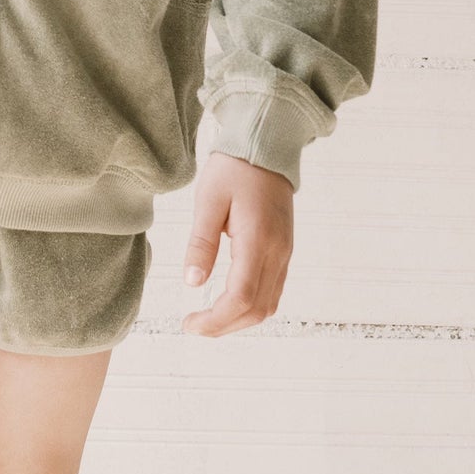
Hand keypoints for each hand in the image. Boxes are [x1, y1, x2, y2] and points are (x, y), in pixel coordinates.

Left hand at [181, 150, 292, 336]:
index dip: (215, 319)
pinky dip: (251, 306)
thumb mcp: (208, 200)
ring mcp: (285, 253)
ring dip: (238, 320)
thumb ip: (201, 243)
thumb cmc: (234, 170)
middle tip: (193, 325)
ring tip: (208, 318)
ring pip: (268, 305)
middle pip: (257, 309)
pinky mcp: (284, 251)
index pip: (241, 297)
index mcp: (258, 240)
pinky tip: (228, 302)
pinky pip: (272, 291)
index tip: (189, 324)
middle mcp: (278, 252)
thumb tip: (192, 282)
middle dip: (224, 326)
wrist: (266, 147)